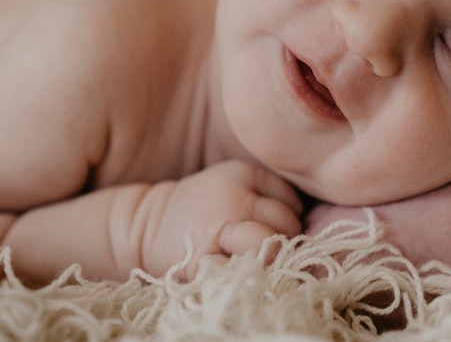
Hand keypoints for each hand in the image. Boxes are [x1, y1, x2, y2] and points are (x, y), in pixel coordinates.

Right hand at [142, 160, 303, 277]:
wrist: (146, 225)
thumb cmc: (203, 207)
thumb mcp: (233, 181)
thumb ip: (268, 191)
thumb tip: (304, 217)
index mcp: (242, 174)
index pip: (290, 199)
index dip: (289, 217)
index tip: (273, 226)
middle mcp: (233, 199)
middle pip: (286, 223)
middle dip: (286, 240)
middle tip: (271, 247)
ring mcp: (218, 230)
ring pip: (270, 245)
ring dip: (273, 258)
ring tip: (262, 261)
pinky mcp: (204, 261)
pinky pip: (242, 271)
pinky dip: (252, 276)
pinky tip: (248, 273)